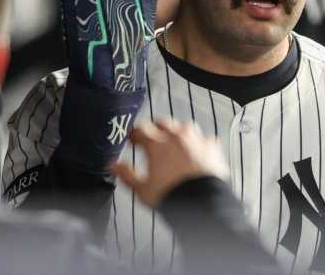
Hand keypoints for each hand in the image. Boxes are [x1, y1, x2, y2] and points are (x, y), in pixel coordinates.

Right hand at [113, 121, 228, 207]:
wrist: (202, 203)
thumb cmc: (173, 196)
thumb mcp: (142, 190)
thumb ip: (126, 174)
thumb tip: (113, 166)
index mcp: (156, 145)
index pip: (140, 129)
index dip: (134, 134)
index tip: (133, 140)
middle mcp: (176, 137)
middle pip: (162, 122)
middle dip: (155, 128)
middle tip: (151, 139)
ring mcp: (196, 140)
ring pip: (185, 126)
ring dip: (178, 132)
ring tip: (175, 143)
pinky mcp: (212, 148)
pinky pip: (205, 139)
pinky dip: (199, 144)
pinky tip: (197, 152)